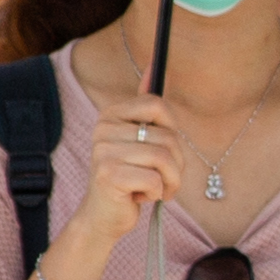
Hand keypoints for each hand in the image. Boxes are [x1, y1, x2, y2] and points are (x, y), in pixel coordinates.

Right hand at [57, 96, 186, 279]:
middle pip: (169, 136)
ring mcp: (103, 151)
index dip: (172, 130)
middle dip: (176, 164)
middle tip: (161, 177)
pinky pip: (156, 180)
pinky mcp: (108, 175)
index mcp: (112, 115)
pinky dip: (159, 193)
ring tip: (156, 188)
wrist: (104, 216)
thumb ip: (146, 106)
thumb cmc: (130, 176)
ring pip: (166, 159)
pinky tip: (141, 197)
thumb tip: (155, 64)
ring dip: (171, 181)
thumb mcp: (140, 139)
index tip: (163, 147)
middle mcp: (103, 128)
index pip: (158, 104)